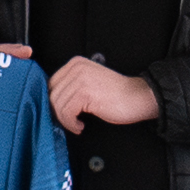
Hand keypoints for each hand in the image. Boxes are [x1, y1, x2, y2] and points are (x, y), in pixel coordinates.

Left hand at [46, 55, 160, 134]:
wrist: (137, 97)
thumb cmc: (115, 94)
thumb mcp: (89, 82)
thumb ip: (71, 85)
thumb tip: (51, 101)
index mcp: (76, 63)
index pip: (51, 84)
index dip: (54, 102)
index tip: (63, 113)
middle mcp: (76, 68)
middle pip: (51, 94)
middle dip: (58, 112)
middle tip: (70, 121)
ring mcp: (80, 79)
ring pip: (57, 105)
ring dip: (65, 120)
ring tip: (77, 124)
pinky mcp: (84, 93)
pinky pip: (66, 112)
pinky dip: (71, 123)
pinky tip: (80, 125)